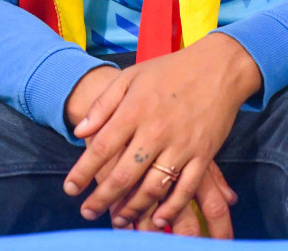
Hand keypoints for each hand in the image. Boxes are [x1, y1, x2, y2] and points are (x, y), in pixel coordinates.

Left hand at [63, 33, 260, 231]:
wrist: (218, 67)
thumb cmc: (169, 70)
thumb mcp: (130, 76)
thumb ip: (103, 104)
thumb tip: (80, 131)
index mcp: (134, 109)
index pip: (102, 147)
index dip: (83, 171)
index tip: (70, 188)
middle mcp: (155, 131)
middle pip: (124, 174)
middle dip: (103, 198)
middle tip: (88, 213)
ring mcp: (181, 145)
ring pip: (153, 187)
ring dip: (134, 208)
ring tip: (119, 219)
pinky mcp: (204, 154)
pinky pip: (186, 189)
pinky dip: (172, 208)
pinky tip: (158, 219)